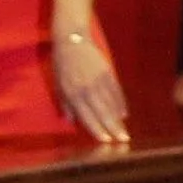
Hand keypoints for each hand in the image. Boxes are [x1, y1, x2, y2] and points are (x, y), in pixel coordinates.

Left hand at [51, 28, 130, 145]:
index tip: (106, 141)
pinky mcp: (107, 72)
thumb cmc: (62, 64)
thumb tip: (70, 121)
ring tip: (124, 132)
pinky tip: (124, 113)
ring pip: (111, 104)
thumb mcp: (58, 84)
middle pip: (102, 112)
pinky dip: (121, 103)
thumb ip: (65, 104)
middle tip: (123, 141)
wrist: (72, 40)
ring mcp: (98, 80)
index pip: (86, 116)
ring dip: (118, 119)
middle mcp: (86, 89)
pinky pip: (116, 91)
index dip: (97, 129)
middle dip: (113, 128)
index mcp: (72, 93)